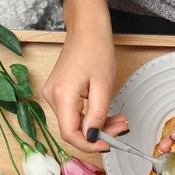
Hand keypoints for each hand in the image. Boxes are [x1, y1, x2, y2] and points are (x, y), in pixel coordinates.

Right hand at [42, 0, 127, 152]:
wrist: (86, 29)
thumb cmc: (96, 50)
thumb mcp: (104, 86)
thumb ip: (98, 114)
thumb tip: (93, 137)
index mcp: (62, 95)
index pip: (70, 134)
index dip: (90, 145)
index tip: (109, 145)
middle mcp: (52, 97)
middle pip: (73, 129)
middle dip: (99, 134)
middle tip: (121, 128)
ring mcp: (53, 95)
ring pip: (76, 123)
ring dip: (98, 125)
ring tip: (120, 120)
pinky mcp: (59, 93)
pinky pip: (75, 113)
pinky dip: (92, 117)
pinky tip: (108, 115)